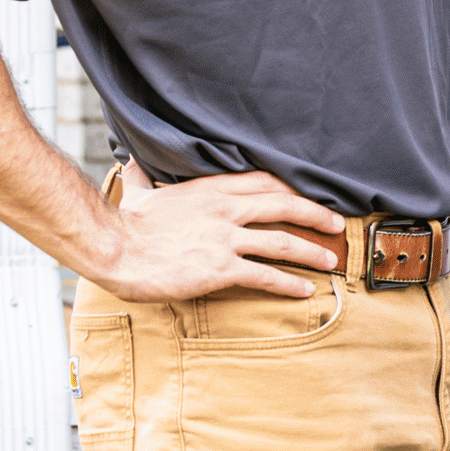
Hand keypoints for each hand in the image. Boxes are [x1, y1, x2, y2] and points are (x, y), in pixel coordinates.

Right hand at [91, 169, 346, 302]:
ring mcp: (225, 238)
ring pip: (282, 241)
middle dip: (315, 214)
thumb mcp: (138, 192)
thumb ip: (142, 176)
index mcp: (210, 190)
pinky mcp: (221, 268)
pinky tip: (304, 290)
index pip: (263, 181)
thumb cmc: (124, 225)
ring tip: (329, 260)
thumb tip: (130, 160)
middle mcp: (224, 210)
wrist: (113, 249)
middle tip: (336, 223)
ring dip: (311, 251)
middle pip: (284, 205)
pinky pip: (265, 274)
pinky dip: (289, 283)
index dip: (292, 188)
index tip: (311, 195)